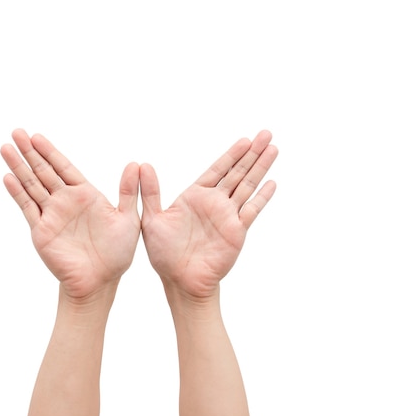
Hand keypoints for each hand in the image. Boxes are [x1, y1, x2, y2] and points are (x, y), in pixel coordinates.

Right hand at [1, 129, 139, 300]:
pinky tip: (8, 177)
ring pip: (32, 185)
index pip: (64, 167)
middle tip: (16, 132)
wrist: (99, 282)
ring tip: (6, 148)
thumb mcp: (128, 219)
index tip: (37, 136)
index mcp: (85, 195)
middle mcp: (65, 201)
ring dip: (19, 167)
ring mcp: (51, 215)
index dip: (50, 152)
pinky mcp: (41, 230)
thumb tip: (136, 164)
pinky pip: (28, 208)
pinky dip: (18, 192)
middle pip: (44, 171)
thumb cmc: (116, 254)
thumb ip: (128, 192)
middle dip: (30, 152)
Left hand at [140, 130, 277, 299]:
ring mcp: (227, 216)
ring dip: (261, 168)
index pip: (217, 169)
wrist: (180, 281)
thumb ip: (150, 192)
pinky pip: (252, 210)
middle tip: (266, 134)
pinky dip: (262, 197)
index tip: (244, 140)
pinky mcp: (236, 231)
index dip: (232, 154)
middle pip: (237, 172)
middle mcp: (214, 203)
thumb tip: (141, 165)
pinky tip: (272, 183)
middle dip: (252, 153)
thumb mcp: (152, 220)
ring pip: (247, 186)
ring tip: (273, 149)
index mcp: (195, 196)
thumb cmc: (164, 255)